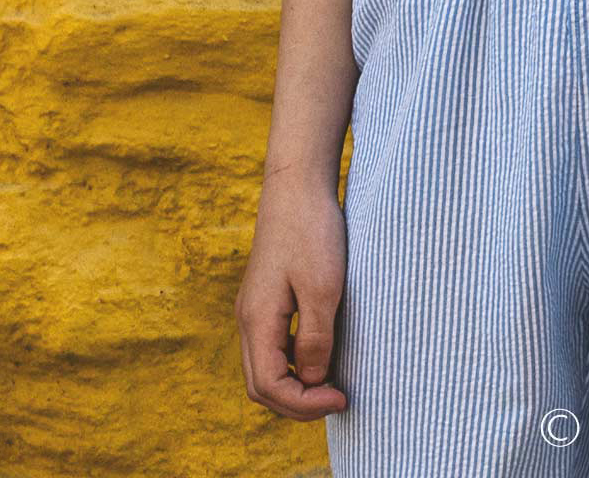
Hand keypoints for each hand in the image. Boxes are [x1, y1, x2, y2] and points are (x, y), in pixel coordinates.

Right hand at [237, 171, 349, 420]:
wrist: (297, 184)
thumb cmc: (311, 231)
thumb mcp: (322, 289)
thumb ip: (314, 340)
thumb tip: (310, 379)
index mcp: (257, 319)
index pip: (268, 387)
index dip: (304, 404)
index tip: (340, 396)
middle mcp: (248, 318)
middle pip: (260, 385)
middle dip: (296, 403)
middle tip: (336, 398)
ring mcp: (254, 307)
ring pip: (264, 366)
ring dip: (293, 384)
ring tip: (330, 382)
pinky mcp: (265, 296)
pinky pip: (271, 345)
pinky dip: (292, 362)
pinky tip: (319, 352)